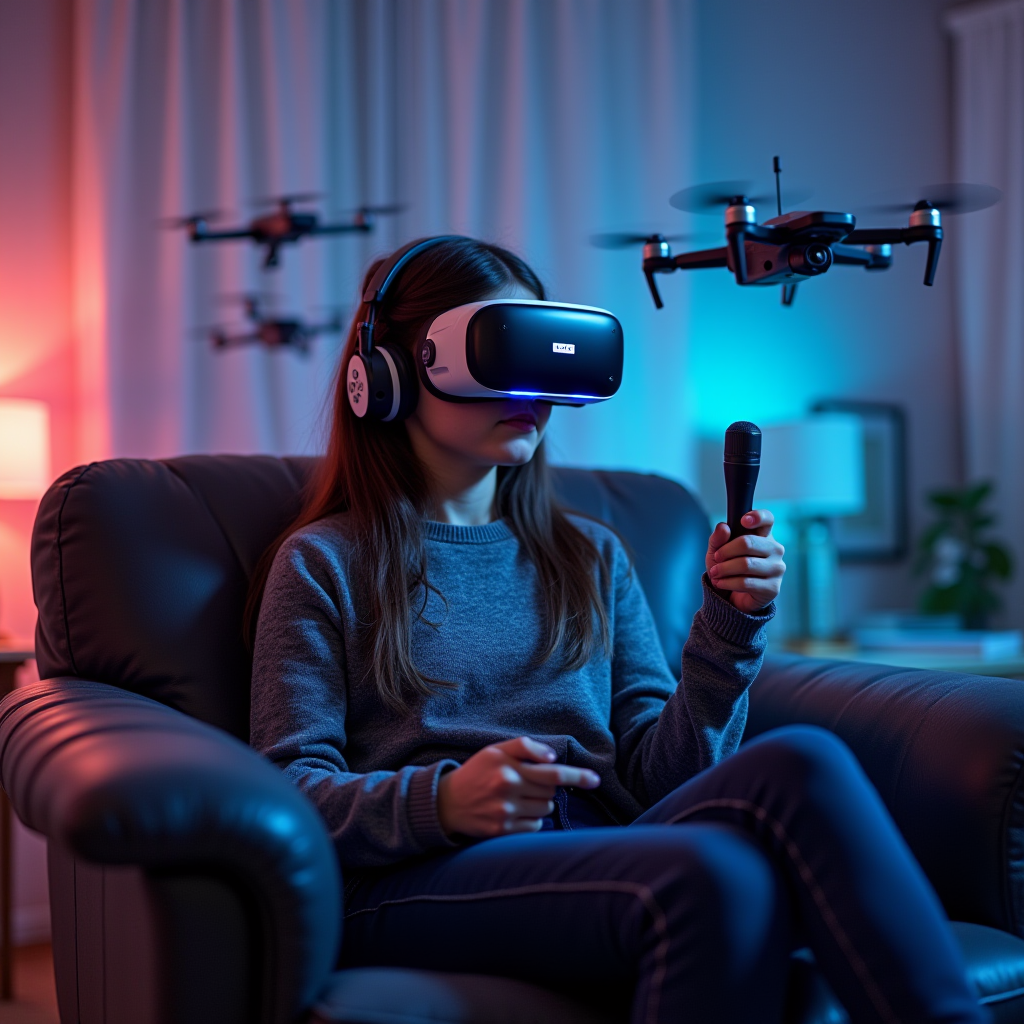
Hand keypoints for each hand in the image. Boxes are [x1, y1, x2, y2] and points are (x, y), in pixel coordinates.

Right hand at [437, 737, 599, 838]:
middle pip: (551, 793)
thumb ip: (526, 747)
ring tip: (518, 798)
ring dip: (539, 804)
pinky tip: (513, 813)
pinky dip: (531, 820)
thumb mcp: (496, 750)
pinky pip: (534, 827)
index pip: (553, 773)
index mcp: (509, 768)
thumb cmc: (477, 772)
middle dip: (545, 788)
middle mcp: (508, 790)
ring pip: (545, 810)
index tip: (595, 780)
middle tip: (526, 783)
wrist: (447, 803)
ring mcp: (505, 813)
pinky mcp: (502, 831)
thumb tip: (553, 757)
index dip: (577, 776)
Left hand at [706, 510, 785, 613]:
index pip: (767, 519)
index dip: (757, 517)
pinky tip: (720, 583)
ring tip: (715, 573)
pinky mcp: (773, 588)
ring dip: (724, 569)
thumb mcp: (717, 552)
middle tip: (716, 559)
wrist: (731, 598)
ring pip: (746, 564)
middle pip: (748, 542)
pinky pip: (746, 582)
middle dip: (726, 551)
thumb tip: (723, 527)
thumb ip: (718, 539)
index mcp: (763, 535)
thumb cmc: (727, 569)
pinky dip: (728, 582)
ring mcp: (776, 569)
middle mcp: (775, 550)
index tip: (743, 521)